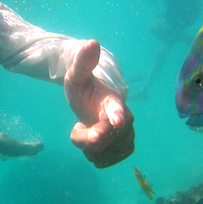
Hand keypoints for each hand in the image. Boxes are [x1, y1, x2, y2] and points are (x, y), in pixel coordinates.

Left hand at [64, 40, 134, 167]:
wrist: (90, 100)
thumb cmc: (83, 87)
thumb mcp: (76, 74)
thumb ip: (83, 62)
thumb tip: (91, 42)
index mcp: (112, 100)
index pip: (117, 108)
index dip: (117, 115)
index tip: (117, 120)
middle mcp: (125, 118)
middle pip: (104, 140)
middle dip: (85, 139)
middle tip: (77, 127)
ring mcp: (126, 134)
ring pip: (104, 153)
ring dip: (88, 149)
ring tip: (86, 132)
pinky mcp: (124, 147)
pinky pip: (107, 161)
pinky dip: (95, 157)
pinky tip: (91, 145)